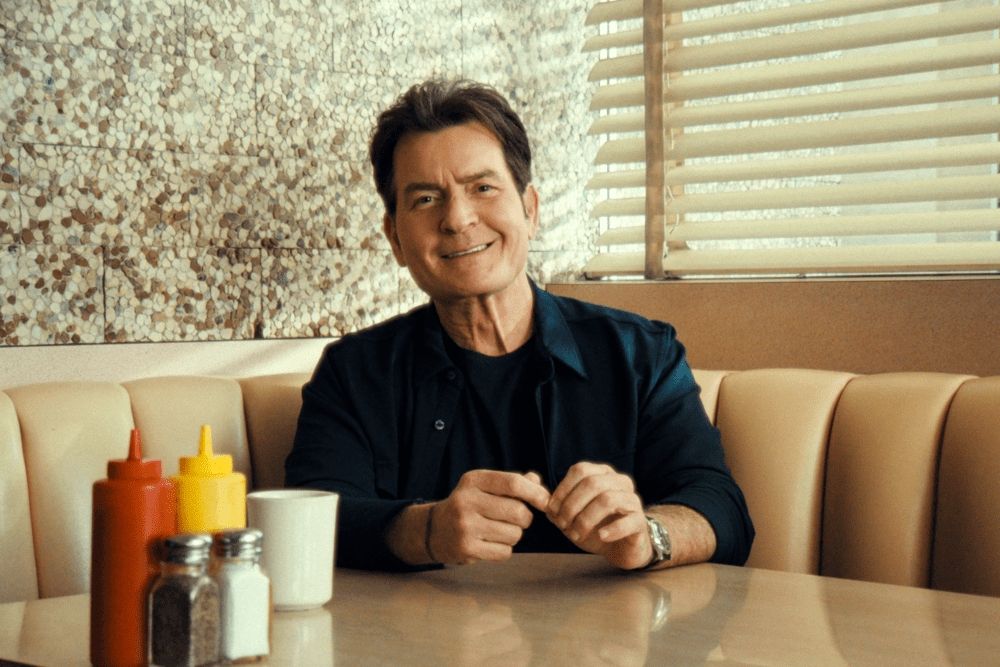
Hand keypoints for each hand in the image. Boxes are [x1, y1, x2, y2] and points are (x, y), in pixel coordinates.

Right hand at [428, 470, 549, 564]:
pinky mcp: (466, 548)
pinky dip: (505, 549)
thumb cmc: (469, 505)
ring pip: (514, 534)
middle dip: (525, 518)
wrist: (435, 530)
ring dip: (514, 535)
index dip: (535, 493)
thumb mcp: (485, 486)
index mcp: (474, 480)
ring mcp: (465, 526)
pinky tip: (490, 542)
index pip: (513, 483)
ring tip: (499, 531)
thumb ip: (512, 483)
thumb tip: (537, 483)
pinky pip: (505, 552)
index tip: (545, 501)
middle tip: (517, 519)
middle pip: (518, 512)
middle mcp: (466, 500)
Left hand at [546, 462, 650, 569]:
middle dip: (572, 505)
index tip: (551, 510)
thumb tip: (536, 490)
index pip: (581, 470)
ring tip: (576, 534)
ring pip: (608, 500)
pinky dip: (611, 530)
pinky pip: (628, 521)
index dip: (563, 489)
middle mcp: (620, 482)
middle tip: (562, 525)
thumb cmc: (594, 527)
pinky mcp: (640, 522)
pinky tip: (601, 536)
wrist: (620, 549)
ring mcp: (632, 501)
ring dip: (586, 519)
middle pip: (592, 483)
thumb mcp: (570, 515)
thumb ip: (554, 504)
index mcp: (602, 474)